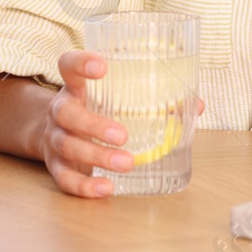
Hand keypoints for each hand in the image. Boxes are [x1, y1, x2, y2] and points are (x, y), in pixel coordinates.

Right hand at [39, 50, 206, 197]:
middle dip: (94, 124)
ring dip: (98, 156)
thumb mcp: (115, 99)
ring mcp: (54, 138)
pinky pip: (65, 178)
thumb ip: (154, 99)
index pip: (68, 65)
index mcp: (76, 86)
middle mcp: (60, 110)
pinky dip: (84, 185)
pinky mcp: (55, 165)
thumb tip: (196, 106)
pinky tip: (106, 188)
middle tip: (123, 135)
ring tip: (128, 163)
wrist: (54, 134)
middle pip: (67, 113)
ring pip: (68, 145)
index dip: (81, 63)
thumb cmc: (96, 111)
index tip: (103, 66)